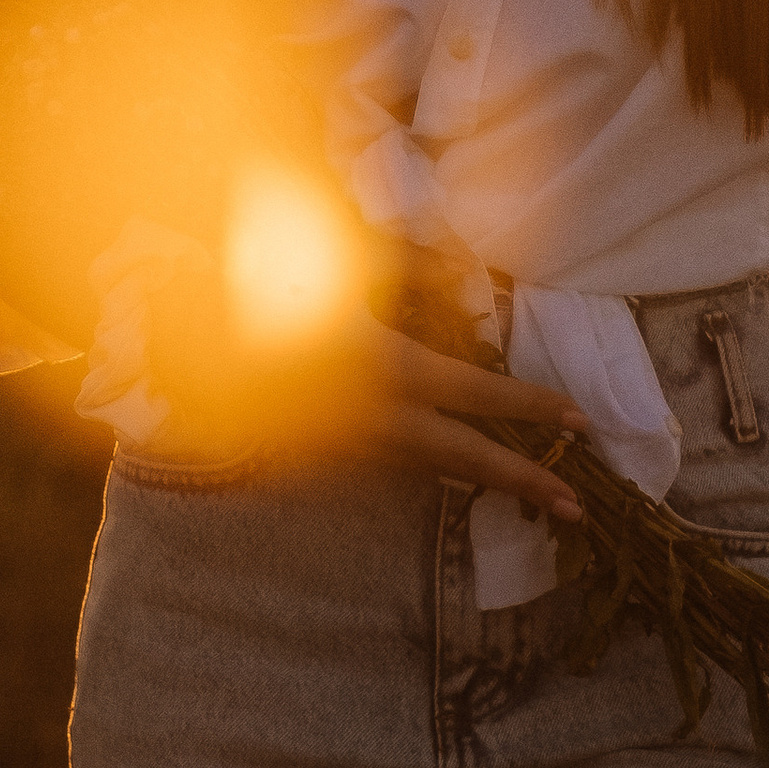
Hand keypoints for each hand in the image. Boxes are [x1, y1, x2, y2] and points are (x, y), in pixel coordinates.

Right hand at [150, 274, 587, 513]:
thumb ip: (421, 270)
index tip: (579, 420)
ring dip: (476, 475)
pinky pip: (387, 461)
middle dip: (521, 481)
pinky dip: (427, 464)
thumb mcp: (359, 260)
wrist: (189, 322)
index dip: (531, 407)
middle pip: (460, 459)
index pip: (476, 394)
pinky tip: (456, 464)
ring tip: (530, 487)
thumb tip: (473, 282)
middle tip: (576, 507)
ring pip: (425, 466)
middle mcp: (370, 415)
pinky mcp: (319, 453)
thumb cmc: (280, 274)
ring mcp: (342, 442)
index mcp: (384, 366)